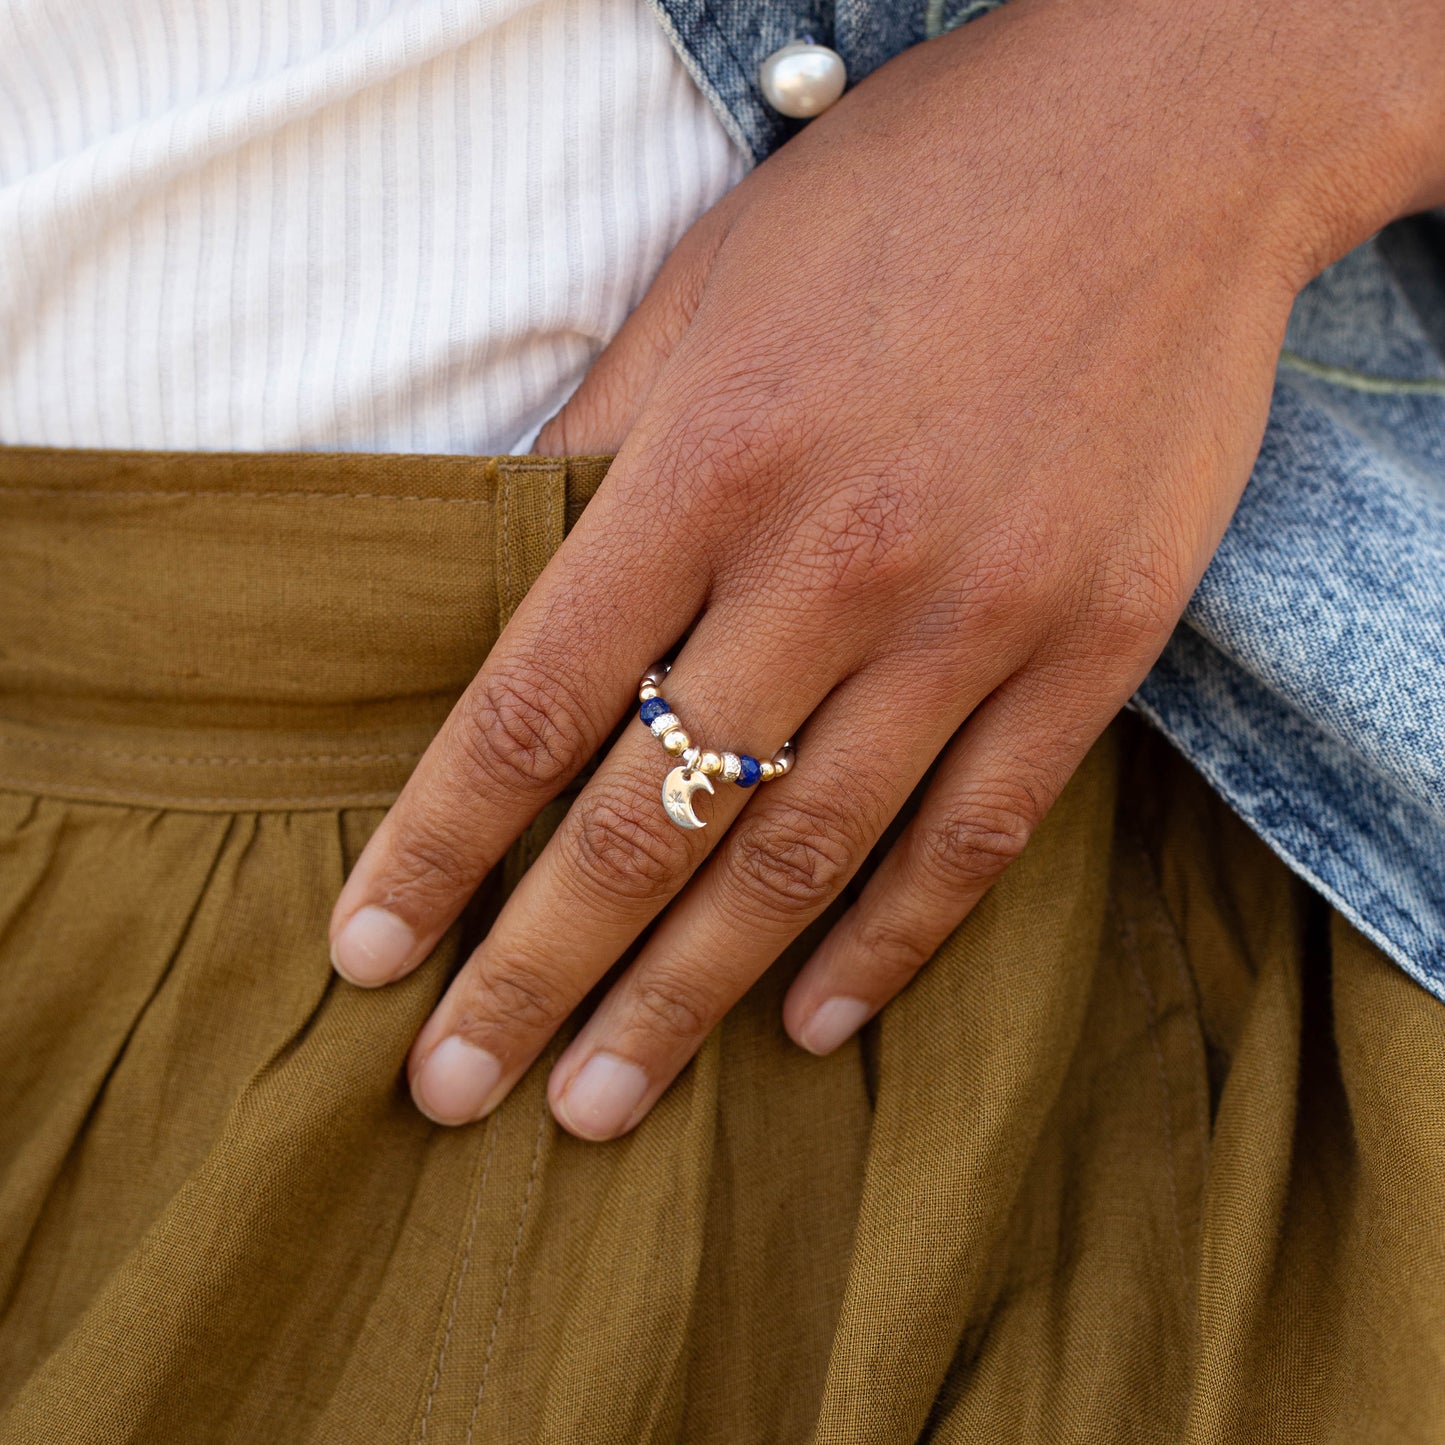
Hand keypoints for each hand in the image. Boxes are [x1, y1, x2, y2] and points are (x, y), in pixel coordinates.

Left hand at [329, 0, 1444, 1137]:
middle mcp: (836, 562)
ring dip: (688, 999)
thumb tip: (504, 565)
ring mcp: (976, 621)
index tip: (368, 953)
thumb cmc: (917, 195)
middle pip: (654, 818)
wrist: (1171, 143)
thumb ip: (603, 443)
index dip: (436, 845)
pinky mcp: (1091, 651)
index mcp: (714, 459)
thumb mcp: (711, 281)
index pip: (534, 700)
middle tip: (454, 1092)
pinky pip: (975, 840)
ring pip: (805, 860)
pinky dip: (886, 946)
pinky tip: (809, 1024)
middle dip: (538, 973)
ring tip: (598, 1104)